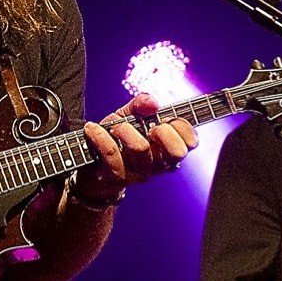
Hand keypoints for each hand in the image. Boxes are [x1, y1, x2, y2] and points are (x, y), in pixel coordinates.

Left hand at [74, 93, 197, 204]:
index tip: (164, 119)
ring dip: (125, 129)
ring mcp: (139, 173)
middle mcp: (159, 164)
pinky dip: (100, 136)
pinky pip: (112, 153)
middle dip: (162, 131)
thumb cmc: (116, 137)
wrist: (90, 164)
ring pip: (141, 148)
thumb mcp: (129, 115)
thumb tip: (152, 103)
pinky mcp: (117, 177)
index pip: (191, 141)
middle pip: (177, 152)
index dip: (180, 125)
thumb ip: (141, 104)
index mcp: (168, 149)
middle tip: (149, 127)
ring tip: (115, 126)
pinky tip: (92, 129)